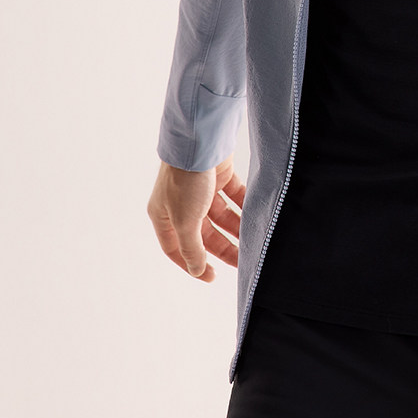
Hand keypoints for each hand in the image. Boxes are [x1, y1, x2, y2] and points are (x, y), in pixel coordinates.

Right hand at [147, 154, 244, 282]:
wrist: (200, 141)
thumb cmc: (185, 179)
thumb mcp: (185, 220)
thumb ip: (191, 247)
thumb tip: (196, 268)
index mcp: (163, 215)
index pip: (176, 248)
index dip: (192, 264)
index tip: (211, 276)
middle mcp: (180, 203)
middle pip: (202, 233)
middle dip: (221, 247)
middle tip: (241, 261)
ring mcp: (201, 189)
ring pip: (221, 216)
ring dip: (236, 228)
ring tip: (252, 240)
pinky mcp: (219, 175)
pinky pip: (234, 197)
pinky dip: (244, 206)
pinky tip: (255, 216)